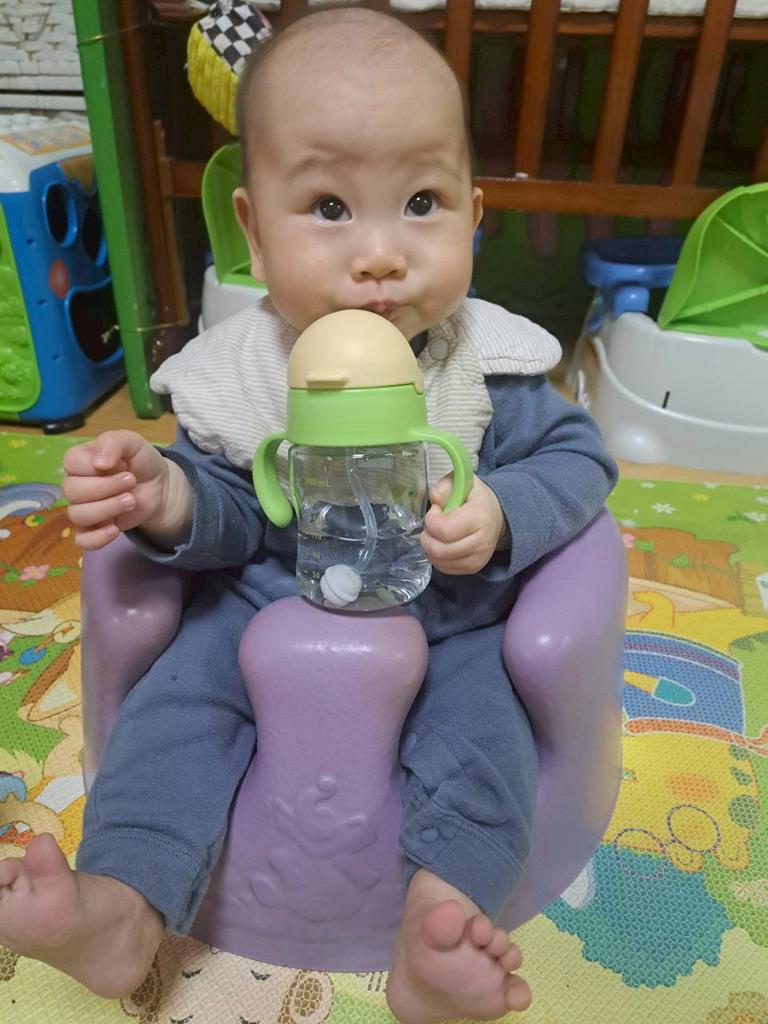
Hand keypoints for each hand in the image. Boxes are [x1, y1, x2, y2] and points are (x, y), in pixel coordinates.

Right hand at [62, 430, 171, 549]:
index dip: (95, 465)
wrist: (159, 485)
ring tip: (131, 500)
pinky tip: (115, 529)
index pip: (71, 463)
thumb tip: (99, 463)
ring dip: (108, 508)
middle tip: (131, 482)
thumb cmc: (140, 461)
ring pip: (78, 515)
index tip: (121, 464)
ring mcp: (83, 508)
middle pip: (73, 491)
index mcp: (79, 461)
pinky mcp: (94, 529)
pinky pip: (83, 540)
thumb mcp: (132, 442)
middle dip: (106, 487)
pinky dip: (97, 538)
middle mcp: (75, 485)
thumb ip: (113, 442)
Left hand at [420, 473, 505, 574]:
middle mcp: (481, 542)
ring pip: (439, 561)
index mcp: (479, 517)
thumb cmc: (476, 499)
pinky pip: (444, 568)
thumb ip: (445, 486)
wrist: (496, 518)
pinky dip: (437, 557)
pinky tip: (442, 544)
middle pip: (439, 550)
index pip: (444, 530)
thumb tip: (434, 500)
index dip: (431, 520)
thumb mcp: (463, 483)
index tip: (435, 510)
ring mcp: (478, 558)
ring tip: (438, 534)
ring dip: (430, 547)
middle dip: (427, 536)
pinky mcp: (473, 568)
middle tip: (432, 524)